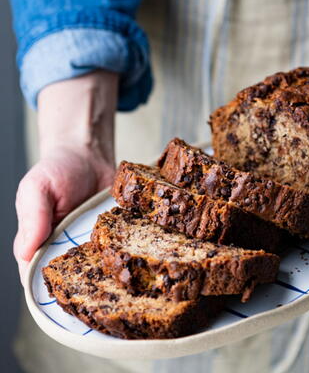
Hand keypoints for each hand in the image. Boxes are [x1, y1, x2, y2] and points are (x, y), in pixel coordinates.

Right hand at [14, 71, 117, 284]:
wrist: (89, 154)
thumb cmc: (57, 170)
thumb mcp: (37, 188)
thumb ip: (33, 217)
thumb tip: (26, 252)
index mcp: (41, 244)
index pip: (39, 278)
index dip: (51, 291)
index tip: (69, 299)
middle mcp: (67, 249)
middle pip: (73, 280)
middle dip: (87, 291)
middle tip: (104, 297)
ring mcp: (92, 244)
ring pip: (99, 270)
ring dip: (110, 277)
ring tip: (124, 283)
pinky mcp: (114, 235)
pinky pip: (120, 251)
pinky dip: (128, 257)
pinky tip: (138, 262)